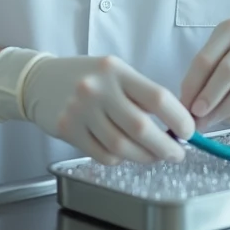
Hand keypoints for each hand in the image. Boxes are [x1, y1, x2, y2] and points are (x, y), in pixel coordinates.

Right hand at [0, 50, 195, 165]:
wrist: (39, 80)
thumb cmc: (84, 76)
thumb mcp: (113, 72)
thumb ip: (139, 93)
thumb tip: (174, 122)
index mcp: (115, 70)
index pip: (156, 96)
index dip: (179, 118)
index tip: (189, 130)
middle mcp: (98, 88)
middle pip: (141, 127)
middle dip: (165, 146)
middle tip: (177, 153)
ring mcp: (81, 110)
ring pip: (122, 146)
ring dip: (145, 157)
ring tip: (154, 156)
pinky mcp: (69, 130)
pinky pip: (103, 155)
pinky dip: (119, 159)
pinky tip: (124, 153)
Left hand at [180, 19, 229, 128]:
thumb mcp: (221, 49)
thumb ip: (205, 73)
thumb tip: (187, 107)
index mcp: (229, 29)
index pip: (205, 60)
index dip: (192, 86)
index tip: (184, 107)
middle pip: (228, 73)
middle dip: (209, 99)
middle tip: (197, 118)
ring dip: (226, 111)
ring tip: (212, 121)